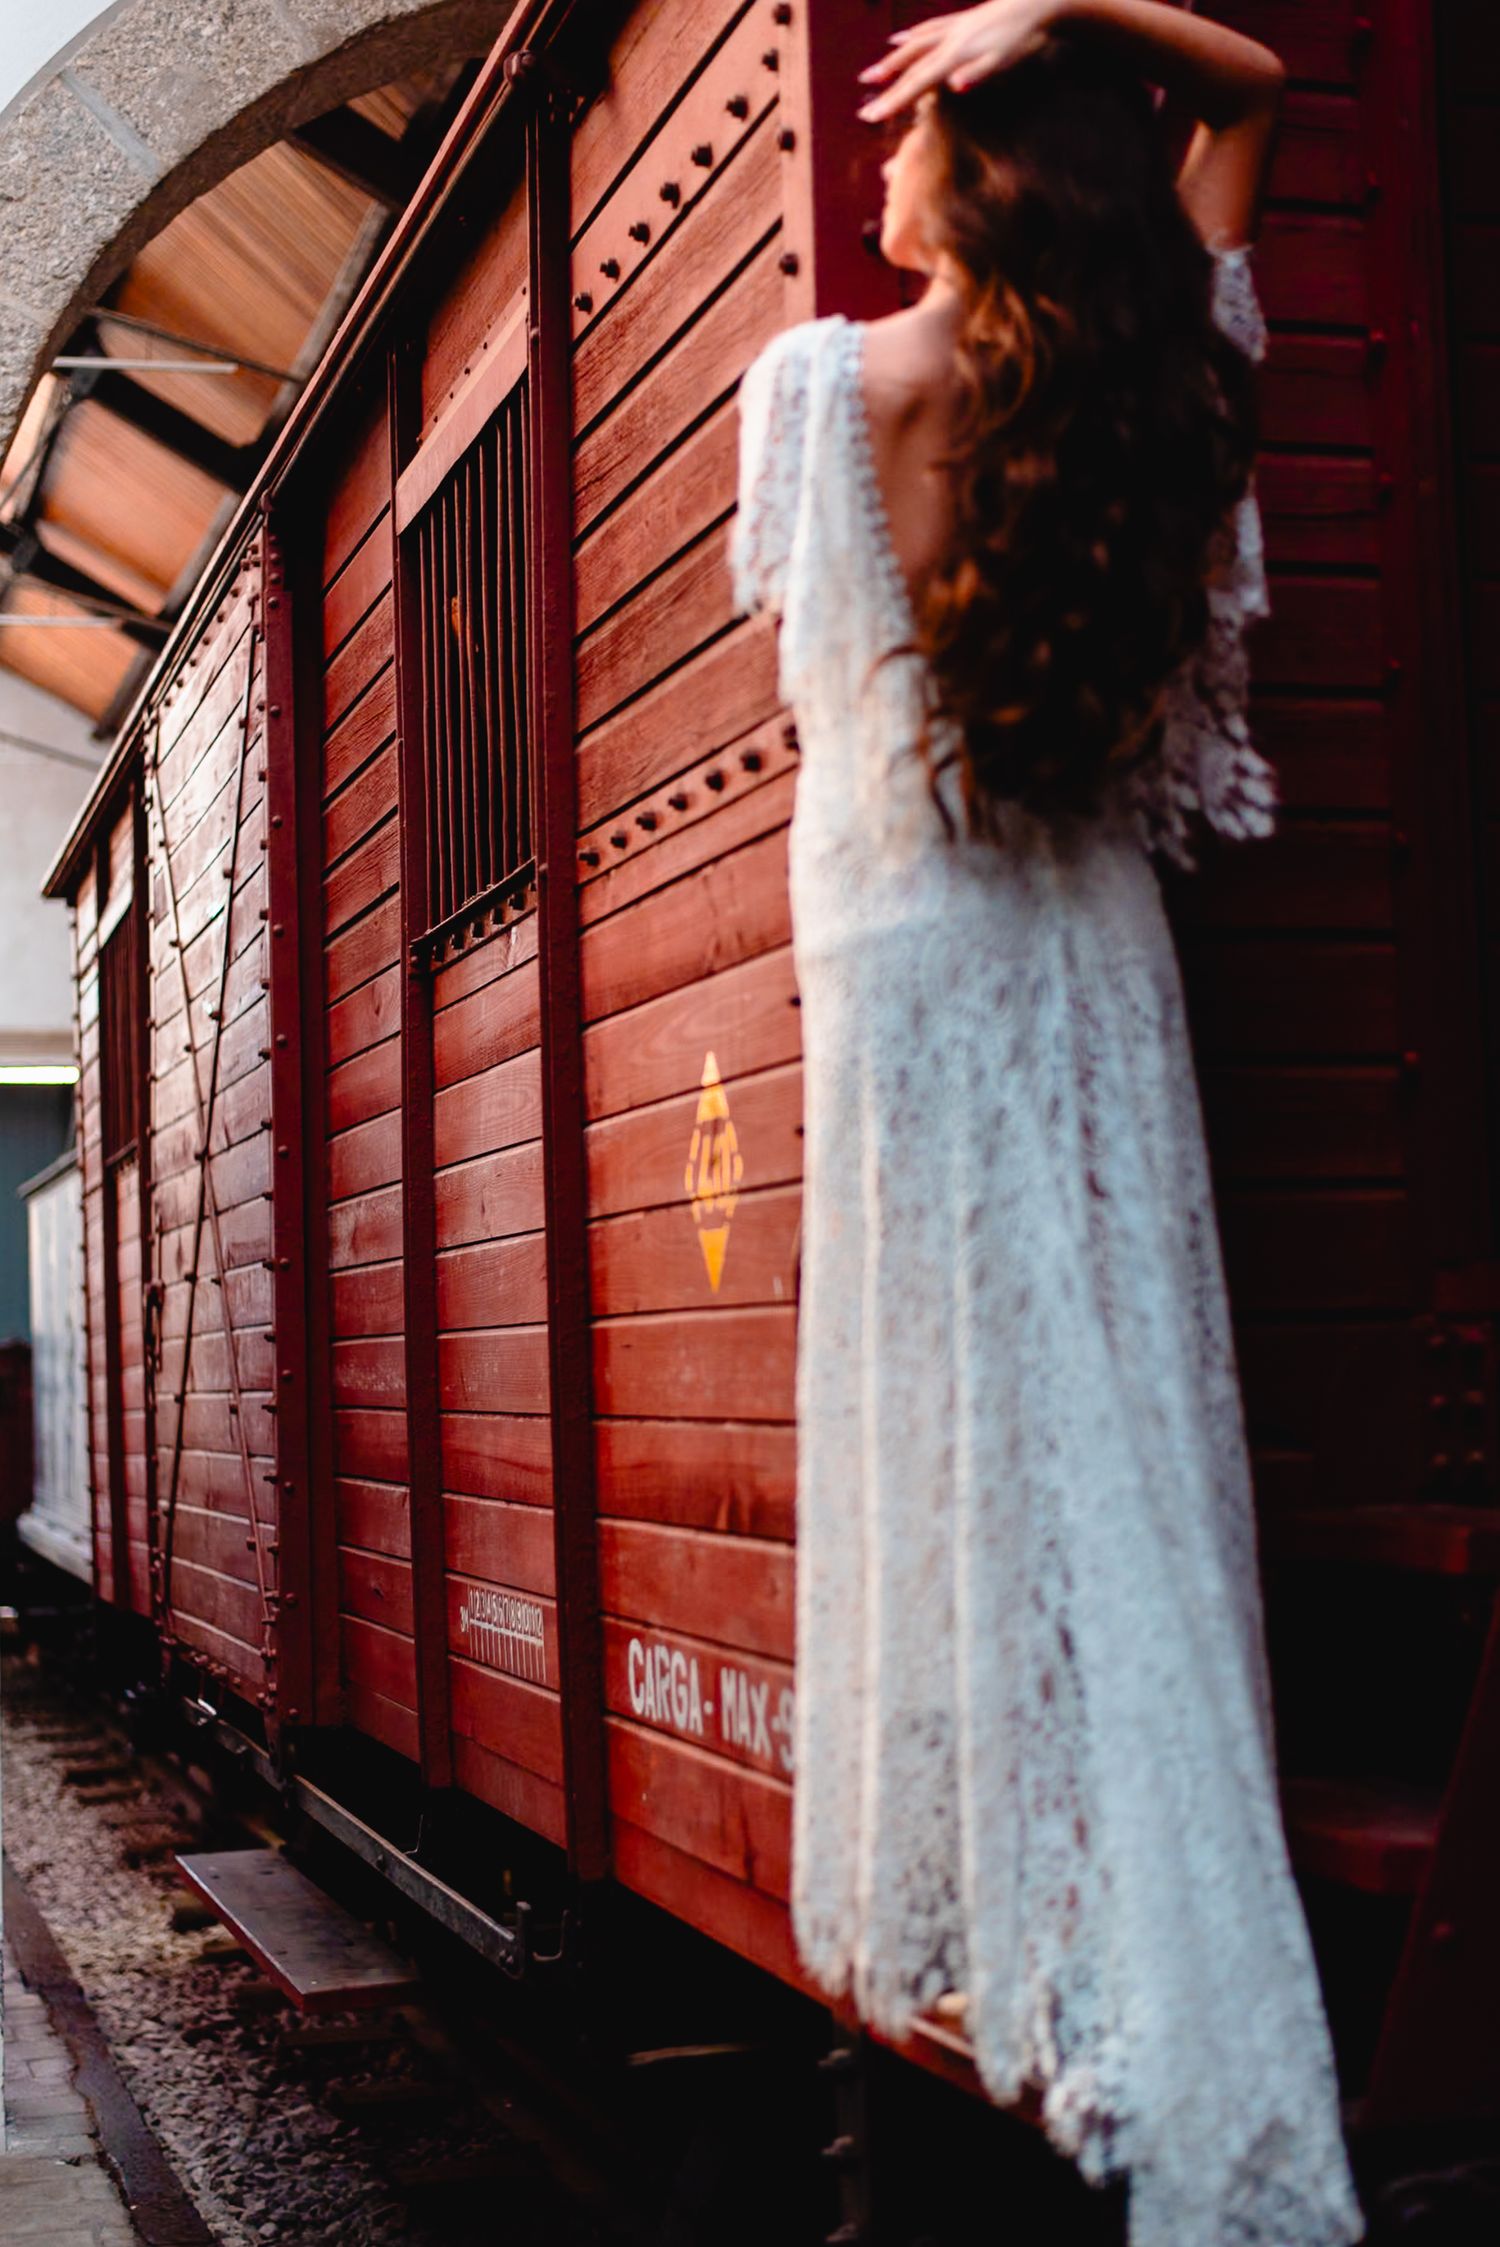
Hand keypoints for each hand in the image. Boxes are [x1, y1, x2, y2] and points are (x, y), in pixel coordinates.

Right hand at [856, 1, 1064, 122]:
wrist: (1035, 1)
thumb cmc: (1022, 37)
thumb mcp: (1004, 59)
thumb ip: (978, 73)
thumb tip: (954, 85)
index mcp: (955, 55)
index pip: (917, 83)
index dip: (893, 101)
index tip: (871, 116)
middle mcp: (948, 40)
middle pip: (909, 67)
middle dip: (885, 90)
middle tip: (864, 110)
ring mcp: (952, 28)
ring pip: (913, 46)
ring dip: (890, 62)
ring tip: (871, 75)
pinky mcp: (960, 21)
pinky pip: (926, 30)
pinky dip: (909, 37)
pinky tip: (899, 39)